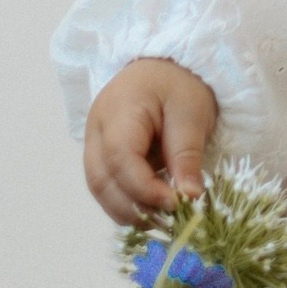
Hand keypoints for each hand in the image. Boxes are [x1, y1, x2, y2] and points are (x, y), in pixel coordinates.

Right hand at [83, 60, 220, 225]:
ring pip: (99, 188)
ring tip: (162, 220)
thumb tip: (189, 197)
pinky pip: (106, 185)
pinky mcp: (101, 153)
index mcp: (118, 110)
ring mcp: (94, 142)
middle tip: (169, 221)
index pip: (120, 159)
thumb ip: (187, 155)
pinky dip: (126, 201)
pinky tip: (151, 209)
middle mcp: (96, 128)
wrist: (165, 65)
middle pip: (101, 180)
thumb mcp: (192, 113)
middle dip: (133, 207)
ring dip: (127, 209)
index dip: (144, 189)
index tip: (176, 204)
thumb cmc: (180, 84)